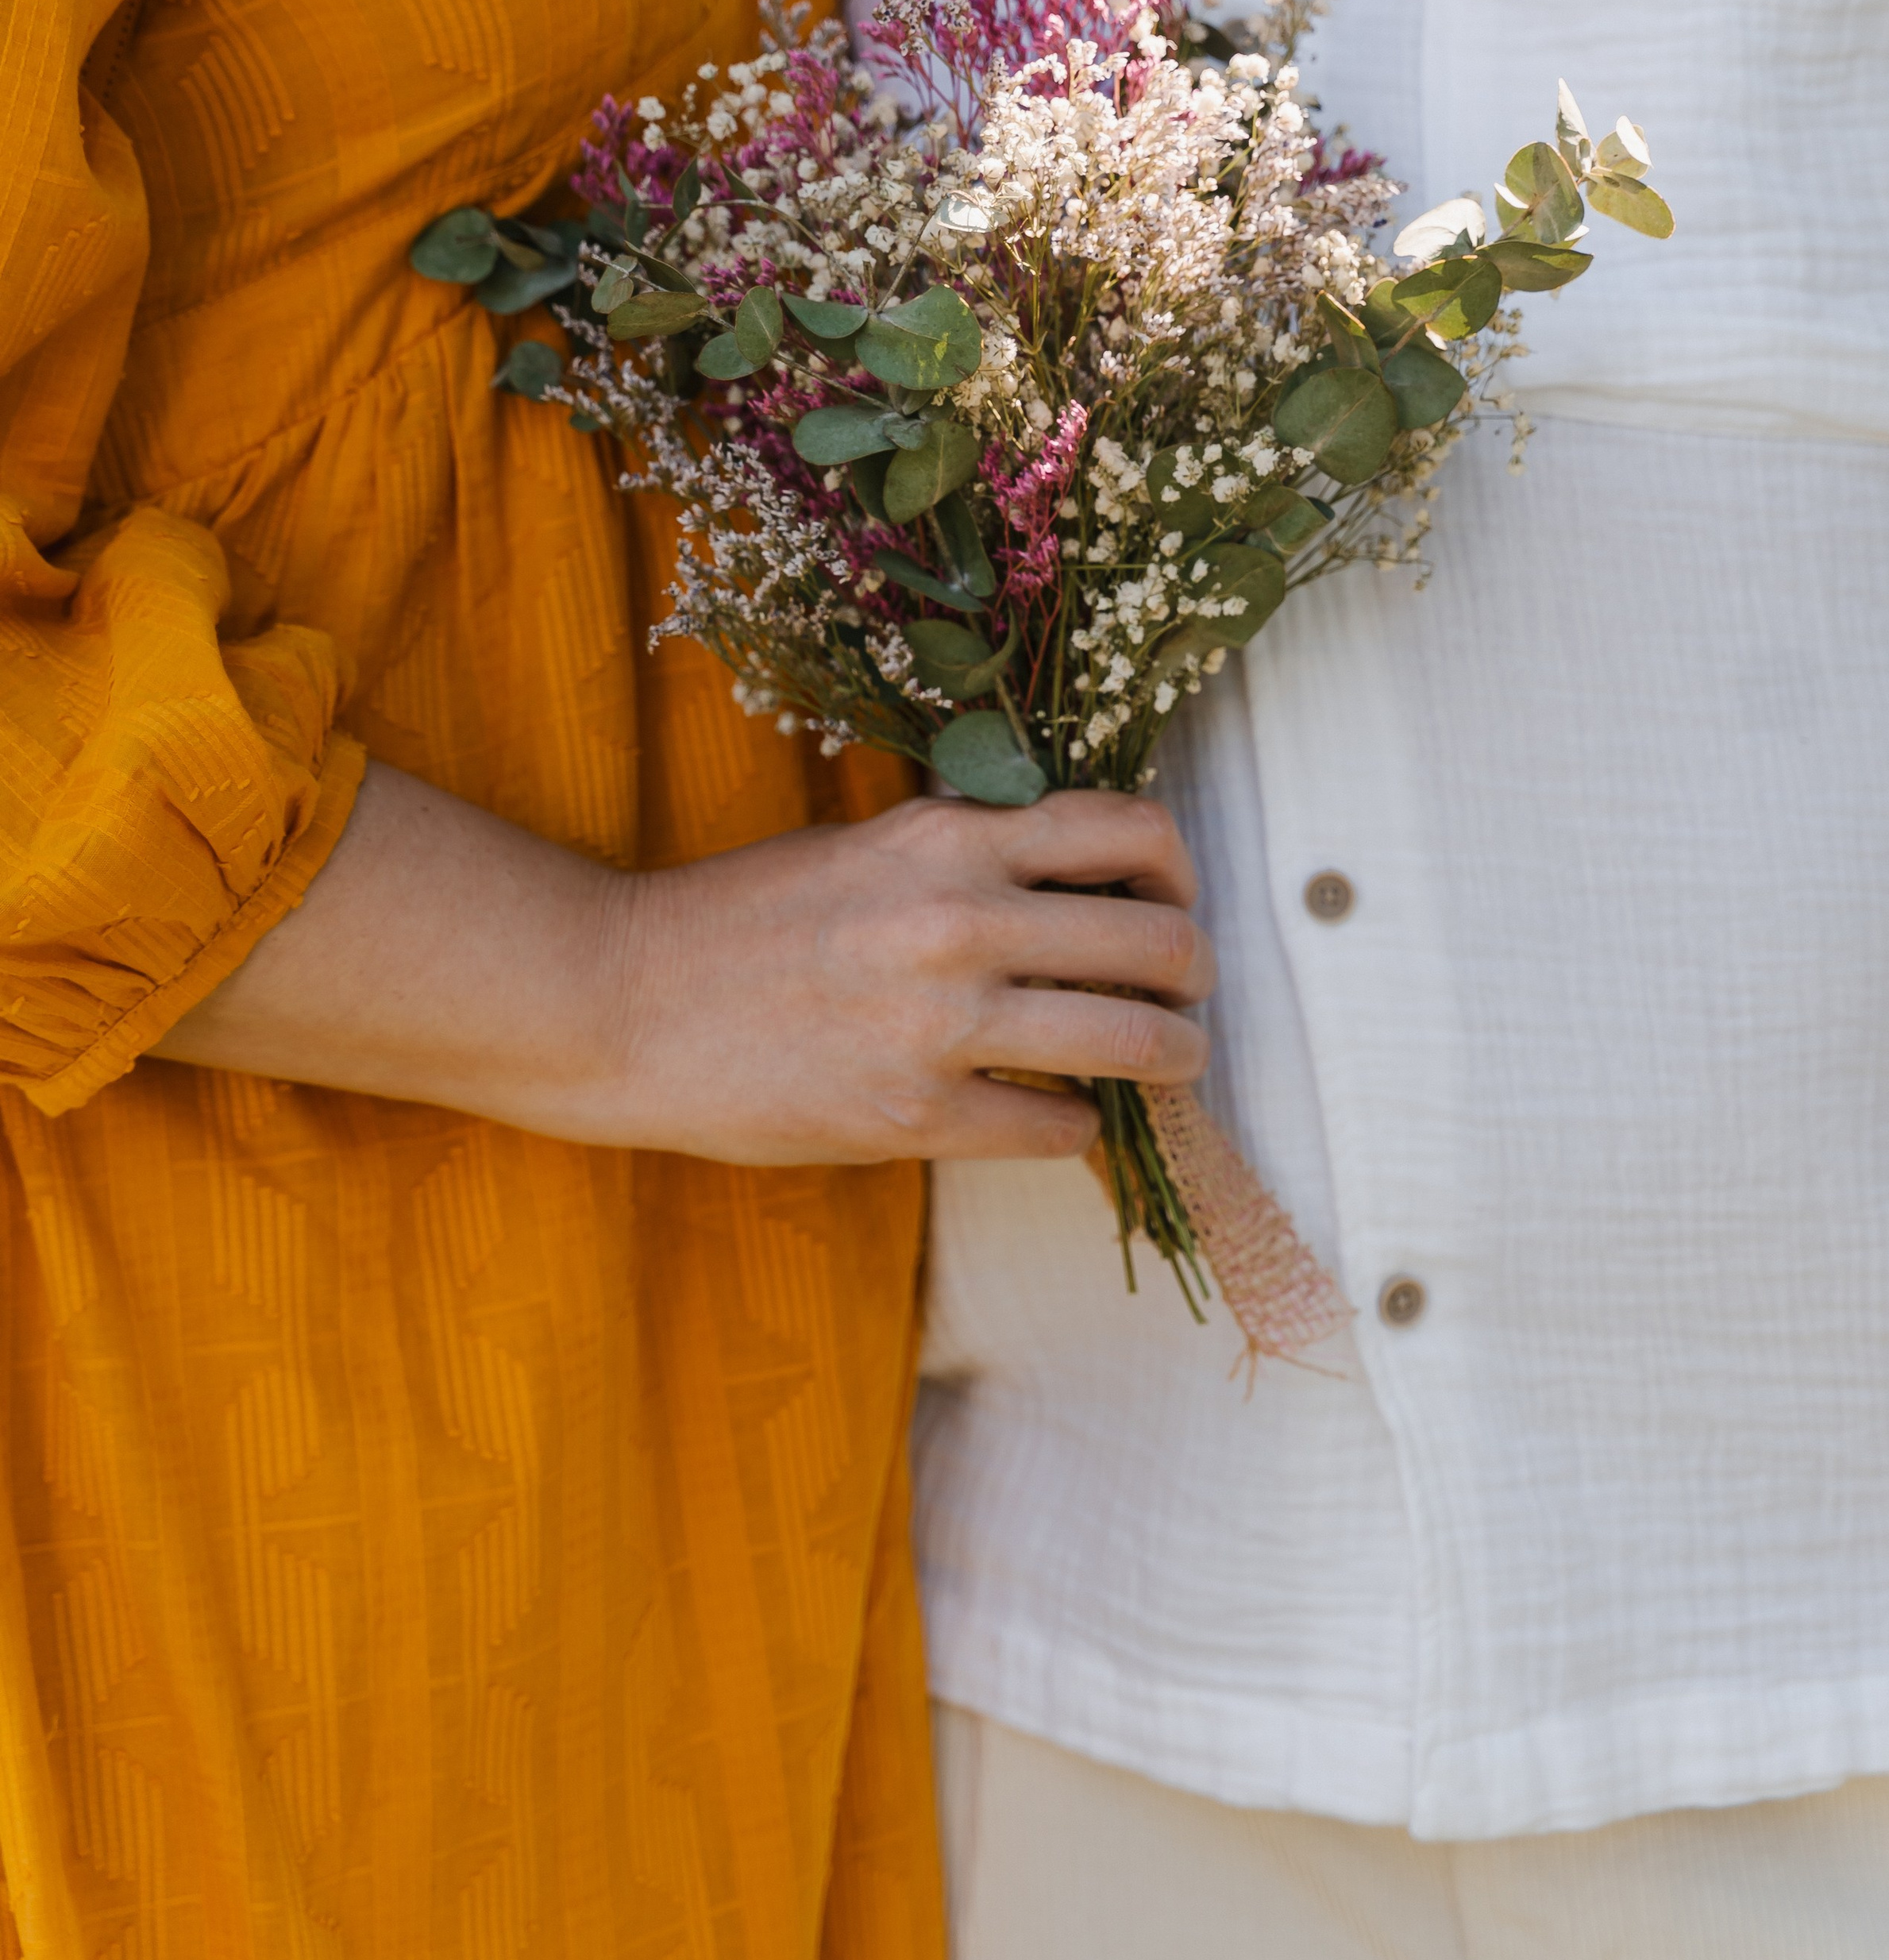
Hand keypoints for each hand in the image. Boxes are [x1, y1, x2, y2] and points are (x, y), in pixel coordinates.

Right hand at [602, 788, 1213, 1163]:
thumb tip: (1080, 877)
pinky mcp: (915, 1117)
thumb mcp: (866, 847)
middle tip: (1186, 998)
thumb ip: (968, 852)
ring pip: (1138, 1043)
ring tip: (1166, 1063)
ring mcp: (941, 1024)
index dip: (1177, 873)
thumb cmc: (741, 920)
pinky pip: (1061, 1127)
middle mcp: (959, 919)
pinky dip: (1080, 1126)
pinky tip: (1058, 1115)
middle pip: (1158, 942)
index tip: (1170, 902)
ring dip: (1173, 1057)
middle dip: (1195, 977)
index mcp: (947, 837)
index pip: (1129, 832)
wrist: (623, 1000)